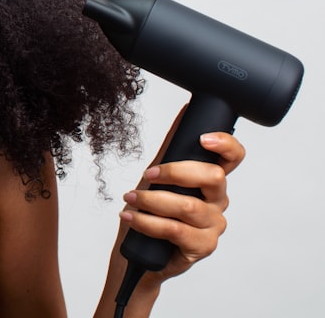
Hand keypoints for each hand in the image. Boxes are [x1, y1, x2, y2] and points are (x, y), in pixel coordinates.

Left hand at [119, 114, 246, 280]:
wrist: (139, 252)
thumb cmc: (152, 212)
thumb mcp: (158, 176)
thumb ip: (171, 148)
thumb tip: (185, 111)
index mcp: (212, 181)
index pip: (233, 158)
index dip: (226, 145)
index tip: (203, 139)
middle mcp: (218, 202)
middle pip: (214, 177)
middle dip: (175, 172)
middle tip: (147, 175)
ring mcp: (213, 226)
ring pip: (188, 205)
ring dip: (152, 200)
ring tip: (130, 199)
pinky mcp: (202, 247)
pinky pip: (175, 230)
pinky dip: (147, 221)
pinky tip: (130, 216)